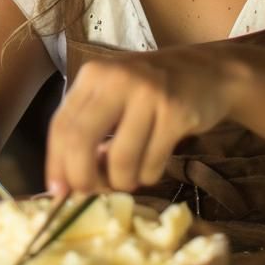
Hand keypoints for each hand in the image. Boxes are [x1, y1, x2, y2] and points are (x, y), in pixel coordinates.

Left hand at [45, 46, 246, 195]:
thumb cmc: (152, 90)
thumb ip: (90, 129)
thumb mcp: (114, 96)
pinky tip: (152, 167)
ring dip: (122, 182)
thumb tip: (68, 181)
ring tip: (129, 178)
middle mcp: (117, 79)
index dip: (56, 164)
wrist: (209, 71)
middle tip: (91, 193)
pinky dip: (148, 176)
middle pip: (80, 140)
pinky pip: (152, 164)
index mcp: (94, 75)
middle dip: (82, 178)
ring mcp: (149, 95)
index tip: (58, 191)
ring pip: (120, 160)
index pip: (61, 125)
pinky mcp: (177, 113)